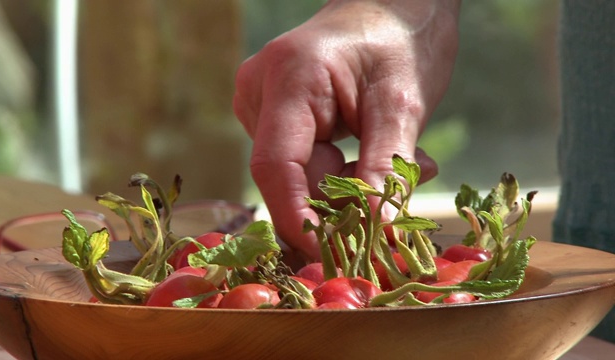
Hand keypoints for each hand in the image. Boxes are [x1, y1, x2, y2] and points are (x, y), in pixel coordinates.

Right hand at [234, 0, 460, 259]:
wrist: (391, 6)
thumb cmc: (401, 39)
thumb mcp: (403, 102)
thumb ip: (388, 165)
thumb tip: (377, 229)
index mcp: (290, 77)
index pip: (276, 165)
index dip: (298, 217)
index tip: (332, 253)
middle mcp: (261, 91)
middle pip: (288, 176)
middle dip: (344, 196)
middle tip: (405, 183)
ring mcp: (261, 103)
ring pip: (298, 175)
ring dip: (351, 183)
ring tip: (405, 158)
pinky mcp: (273, 115)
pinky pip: (302, 163)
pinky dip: (342, 171)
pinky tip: (375, 148)